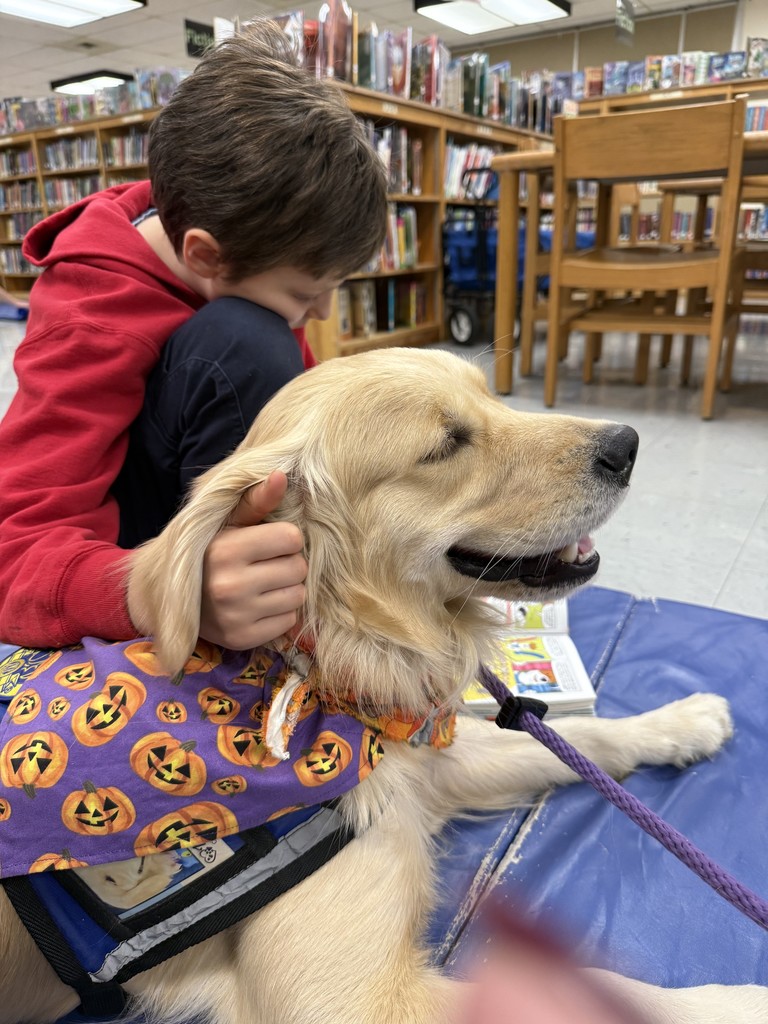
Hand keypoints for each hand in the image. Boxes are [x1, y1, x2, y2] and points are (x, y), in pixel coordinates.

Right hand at [198, 471, 306, 649]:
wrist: (177, 599)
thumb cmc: (212, 554)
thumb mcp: (228, 523)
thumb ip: (256, 500)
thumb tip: (281, 474)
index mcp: (226, 549)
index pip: (291, 537)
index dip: (285, 538)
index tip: (268, 543)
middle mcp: (230, 585)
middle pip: (299, 568)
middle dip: (289, 564)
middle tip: (266, 565)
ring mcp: (236, 616)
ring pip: (298, 596)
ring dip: (288, 589)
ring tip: (264, 585)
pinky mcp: (242, 639)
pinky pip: (289, 622)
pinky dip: (280, 613)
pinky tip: (259, 606)